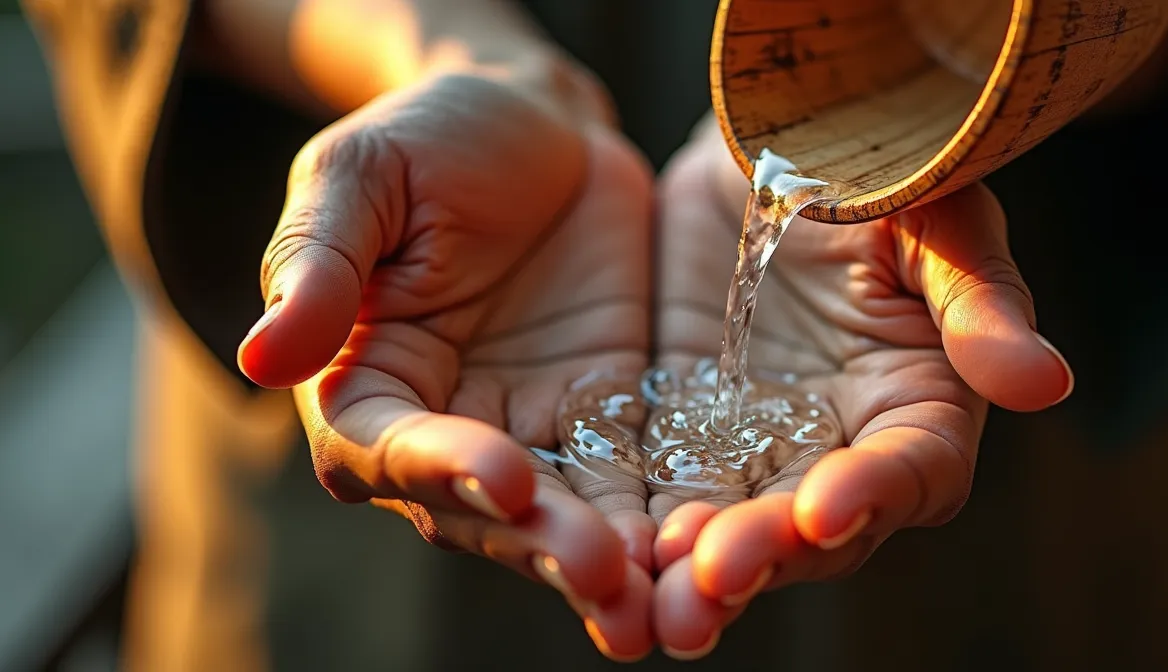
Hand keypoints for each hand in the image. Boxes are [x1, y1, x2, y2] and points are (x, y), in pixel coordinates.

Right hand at [236, 67, 655, 659]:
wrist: (537, 124)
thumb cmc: (430, 138)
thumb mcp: (362, 176)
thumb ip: (318, 264)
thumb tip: (260, 358)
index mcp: (366, 382)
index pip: (386, 448)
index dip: (444, 467)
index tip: (511, 473)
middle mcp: (447, 428)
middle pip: (484, 510)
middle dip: (543, 543)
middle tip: (605, 572)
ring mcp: (534, 431)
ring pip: (564, 518)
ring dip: (608, 564)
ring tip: (657, 603)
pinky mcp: (608, 419)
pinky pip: (635, 480)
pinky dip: (663, 519)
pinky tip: (703, 550)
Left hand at [647, 120, 1073, 658]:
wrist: (769, 141)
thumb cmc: (873, 167)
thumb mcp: (932, 214)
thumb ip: (978, 298)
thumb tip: (1046, 384)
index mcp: (916, 403)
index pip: (912, 470)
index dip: (873, 495)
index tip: (822, 510)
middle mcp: (840, 447)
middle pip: (814, 529)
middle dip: (766, 555)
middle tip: (711, 576)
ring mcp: (755, 448)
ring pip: (732, 527)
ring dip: (696, 569)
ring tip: (654, 588)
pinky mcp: (681, 435)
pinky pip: (658, 491)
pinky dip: (636, 526)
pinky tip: (606, 547)